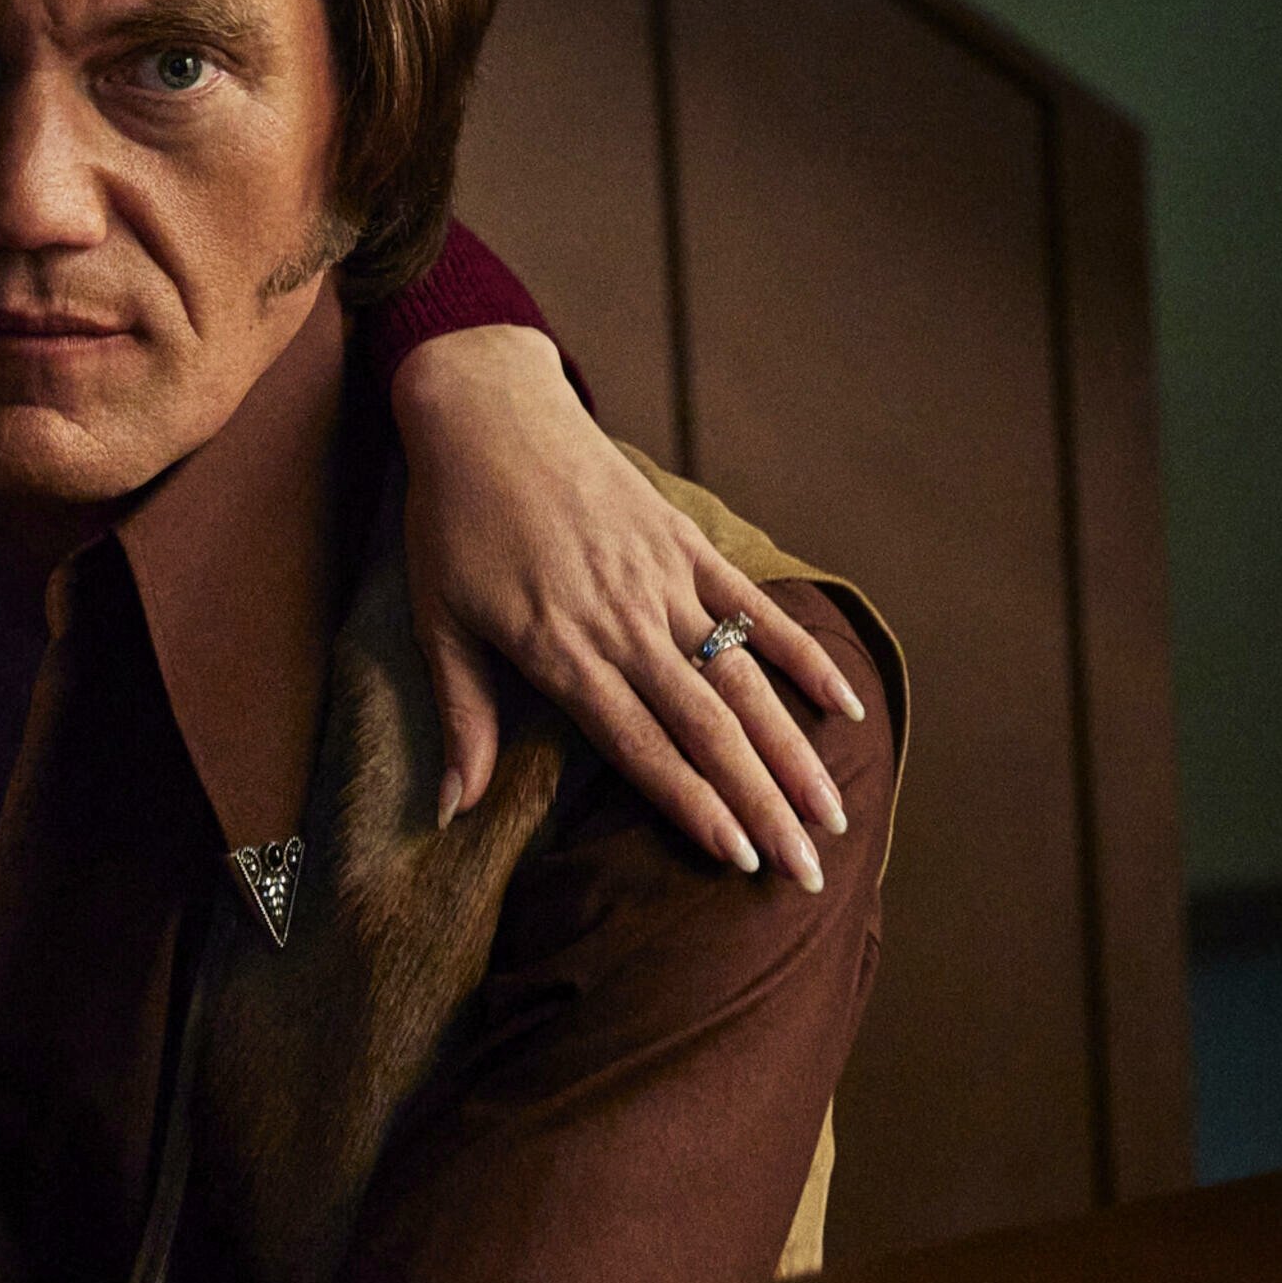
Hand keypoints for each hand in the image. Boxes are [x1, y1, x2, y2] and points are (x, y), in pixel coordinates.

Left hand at [392, 327, 864, 886]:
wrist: (486, 411)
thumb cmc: (451, 523)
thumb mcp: (436, 621)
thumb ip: (461, 717)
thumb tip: (450, 810)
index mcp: (561, 650)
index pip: (639, 745)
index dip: (691, 805)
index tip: (738, 862)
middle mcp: (625, 621)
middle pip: (706, 727)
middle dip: (760, 804)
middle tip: (806, 870)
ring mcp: (664, 579)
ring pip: (743, 678)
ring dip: (792, 748)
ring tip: (833, 811)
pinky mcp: (686, 543)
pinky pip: (753, 607)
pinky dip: (801, 655)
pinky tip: (845, 705)